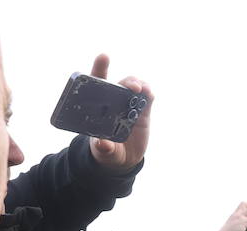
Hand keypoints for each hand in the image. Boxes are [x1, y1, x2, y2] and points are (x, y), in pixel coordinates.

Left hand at [86, 54, 152, 172]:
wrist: (124, 158)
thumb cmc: (107, 151)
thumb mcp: (104, 152)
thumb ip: (103, 148)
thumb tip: (102, 144)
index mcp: (99, 107)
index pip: (97, 83)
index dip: (100, 68)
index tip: (104, 57)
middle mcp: (114, 102)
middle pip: (119, 84)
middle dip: (126, 81)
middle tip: (133, 87)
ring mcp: (129, 105)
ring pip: (134, 88)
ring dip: (138, 85)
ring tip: (142, 90)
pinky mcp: (143, 111)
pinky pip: (147, 98)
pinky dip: (149, 93)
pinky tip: (150, 93)